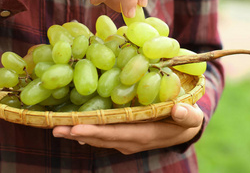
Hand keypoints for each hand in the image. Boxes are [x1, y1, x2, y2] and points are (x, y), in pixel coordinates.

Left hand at [52, 103, 203, 154]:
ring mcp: (126, 140)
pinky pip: (102, 136)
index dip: (97, 132)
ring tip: (57, 127)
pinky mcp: (123, 136)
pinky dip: (86, 133)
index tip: (77, 128)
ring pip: (98, 138)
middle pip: (101, 138)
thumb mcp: (192, 116)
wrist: (185, 129)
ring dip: (78, 134)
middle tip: (56, 127)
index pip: (118, 134)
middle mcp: (132, 140)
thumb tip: (179, 109)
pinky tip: (73, 129)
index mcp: (146, 134)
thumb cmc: (187, 119)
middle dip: (79, 133)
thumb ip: (187, 115)